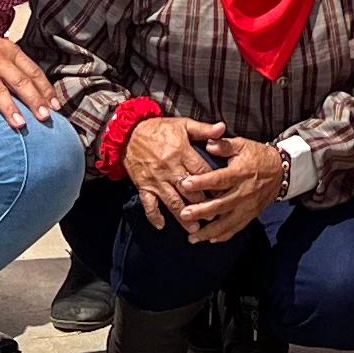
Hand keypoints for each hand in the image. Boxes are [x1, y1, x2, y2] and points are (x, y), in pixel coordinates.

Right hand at [0, 27, 57, 130]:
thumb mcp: (0, 50)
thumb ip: (17, 67)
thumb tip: (37, 92)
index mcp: (11, 51)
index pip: (33, 72)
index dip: (46, 90)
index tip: (56, 107)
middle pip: (20, 82)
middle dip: (34, 101)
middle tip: (45, 118)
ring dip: (11, 109)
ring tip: (21, 125)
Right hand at [121, 114, 224, 228]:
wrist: (129, 132)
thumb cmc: (159, 129)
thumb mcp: (183, 124)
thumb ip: (204, 129)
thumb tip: (223, 128)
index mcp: (181, 153)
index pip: (202, 172)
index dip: (214, 183)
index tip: (224, 193)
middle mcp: (169, 168)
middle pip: (189, 190)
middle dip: (202, 204)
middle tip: (214, 215)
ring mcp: (156, 179)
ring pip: (172, 201)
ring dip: (183, 215)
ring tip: (194, 228)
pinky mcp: (143, 186)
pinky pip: (148, 203)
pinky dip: (154, 215)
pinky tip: (161, 225)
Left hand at [179, 129, 285, 244]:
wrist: (280, 171)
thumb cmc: (257, 156)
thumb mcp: (242, 145)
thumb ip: (224, 145)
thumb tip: (208, 144)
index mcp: (240, 173)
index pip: (219, 179)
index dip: (202, 182)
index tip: (185, 184)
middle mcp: (243, 192)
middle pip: (220, 205)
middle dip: (201, 211)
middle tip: (184, 215)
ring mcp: (247, 206)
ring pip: (227, 222)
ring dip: (209, 231)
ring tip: (193, 237)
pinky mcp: (251, 215)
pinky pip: (236, 228)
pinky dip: (223, 235)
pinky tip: (210, 239)